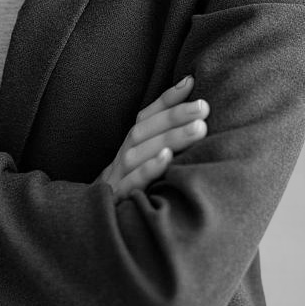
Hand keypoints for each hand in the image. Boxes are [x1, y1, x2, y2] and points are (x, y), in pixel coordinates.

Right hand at [98, 76, 207, 201]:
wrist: (101, 224)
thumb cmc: (137, 186)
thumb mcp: (149, 159)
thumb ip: (166, 133)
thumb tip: (190, 91)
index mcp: (131, 145)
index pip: (147, 116)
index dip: (168, 99)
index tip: (191, 82)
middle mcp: (123, 155)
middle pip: (144, 130)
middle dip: (174, 116)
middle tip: (203, 107)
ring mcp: (118, 177)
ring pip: (139, 153)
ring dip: (168, 138)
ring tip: (198, 128)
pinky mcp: (118, 199)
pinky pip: (132, 182)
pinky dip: (148, 169)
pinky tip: (168, 158)